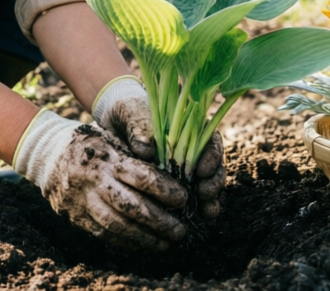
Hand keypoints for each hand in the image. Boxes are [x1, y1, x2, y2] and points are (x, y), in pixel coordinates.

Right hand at [14, 110, 187, 250]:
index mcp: (106, 156)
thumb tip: (174, 170)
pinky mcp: (74, 216)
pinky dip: (125, 242)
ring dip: (144, 238)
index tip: (183, 199)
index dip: (165, 190)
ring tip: (165, 243)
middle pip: (131, 206)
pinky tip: (142, 244)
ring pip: (116, 226)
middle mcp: (93, 180)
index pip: (141, 176)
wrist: (46, 153)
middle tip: (180, 231)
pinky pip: (103, 234)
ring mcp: (81, 200)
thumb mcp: (112, 136)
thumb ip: (137, 152)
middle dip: (159, 222)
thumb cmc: (90, 142)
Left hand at [93, 75, 225, 219]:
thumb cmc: (128, 112)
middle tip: (205, 194)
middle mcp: (193, 150)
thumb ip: (140, 126)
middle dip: (214, 183)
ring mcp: (186, 169)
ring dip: (211, 199)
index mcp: (190, 128)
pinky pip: (192, 198)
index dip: (211, 157)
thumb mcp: (131, 112)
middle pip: (214, 167)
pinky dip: (198, 208)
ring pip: (207, 185)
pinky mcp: (175, 185)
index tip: (201, 170)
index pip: (211, 142)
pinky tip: (200, 219)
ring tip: (207, 212)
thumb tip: (146, 150)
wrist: (114, 123)